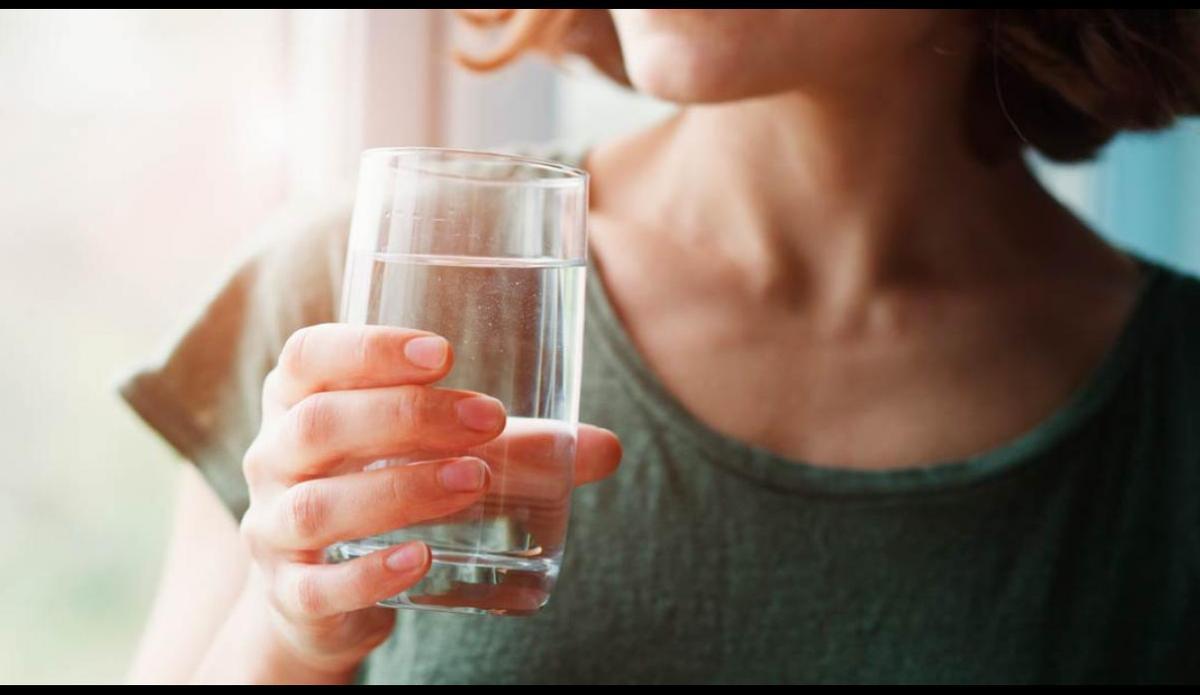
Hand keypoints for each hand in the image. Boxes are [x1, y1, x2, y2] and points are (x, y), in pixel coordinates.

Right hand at [236, 324, 621, 677]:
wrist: (321, 595)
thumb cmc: (383, 490)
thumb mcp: (436, 456)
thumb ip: (515, 448)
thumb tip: (607, 448)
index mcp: (299, 402)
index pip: (310, 356)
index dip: (367, 348)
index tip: (444, 352)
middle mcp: (273, 458)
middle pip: (317, 424)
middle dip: (405, 417)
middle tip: (486, 418)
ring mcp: (274, 529)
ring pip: (318, 505)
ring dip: (399, 490)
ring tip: (472, 481)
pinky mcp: (292, 594)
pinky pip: (318, 586)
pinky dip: (370, 573)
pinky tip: (422, 559)